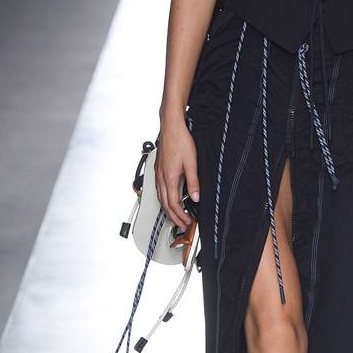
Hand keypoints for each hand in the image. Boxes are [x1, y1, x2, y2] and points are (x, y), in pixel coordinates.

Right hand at [154, 116, 199, 230]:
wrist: (171, 126)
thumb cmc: (180, 140)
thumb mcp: (192, 162)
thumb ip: (193, 182)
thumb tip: (195, 197)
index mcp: (169, 178)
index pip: (173, 204)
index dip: (180, 216)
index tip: (188, 222)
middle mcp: (160, 177)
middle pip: (165, 204)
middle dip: (173, 217)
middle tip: (182, 225)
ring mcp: (157, 173)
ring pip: (160, 198)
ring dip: (168, 210)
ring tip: (175, 217)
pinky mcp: (158, 169)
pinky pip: (159, 189)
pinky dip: (164, 199)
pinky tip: (168, 200)